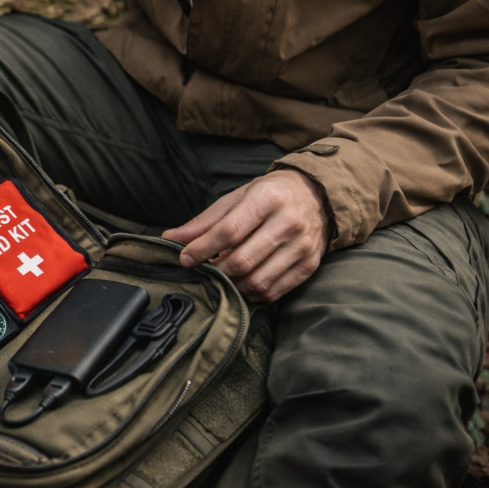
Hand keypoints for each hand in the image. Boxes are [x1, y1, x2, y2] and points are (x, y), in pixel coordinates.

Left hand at [162, 169, 331, 301]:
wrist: (317, 195)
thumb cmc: (270, 194)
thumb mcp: (237, 197)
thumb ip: (205, 221)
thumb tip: (171, 238)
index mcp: (267, 199)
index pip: (228, 232)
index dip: (201, 249)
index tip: (185, 257)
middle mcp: (288, 222)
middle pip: (242, 261)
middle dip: (215, 271)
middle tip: (204, 270)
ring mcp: (301, 246)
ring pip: (258, 281)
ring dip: (233, 285)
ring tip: (223, 276)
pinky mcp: (309, 265)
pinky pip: (274, 291)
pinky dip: (252, 293)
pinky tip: (242, 284)